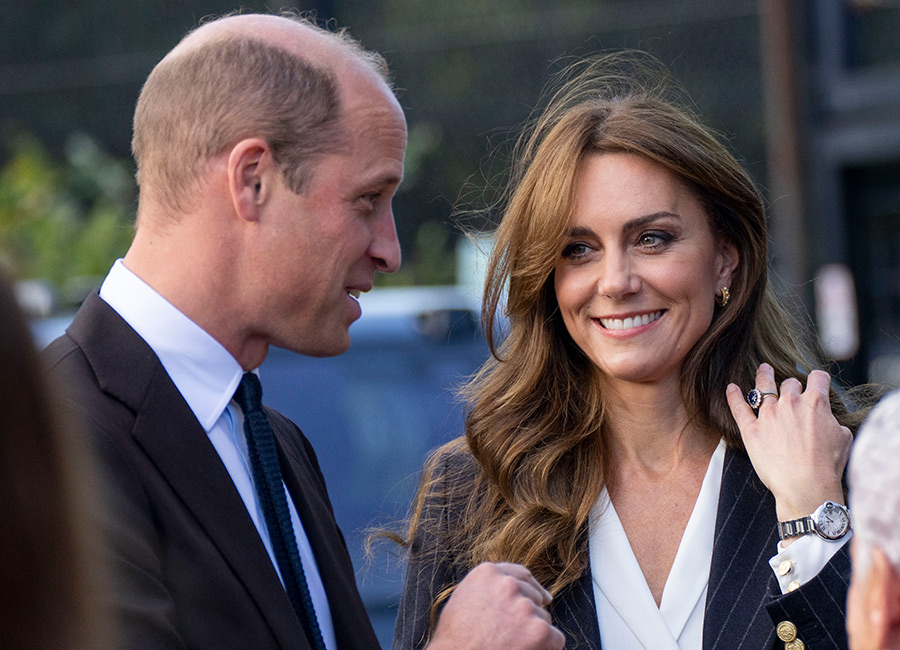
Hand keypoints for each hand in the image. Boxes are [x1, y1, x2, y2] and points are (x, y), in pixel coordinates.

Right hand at [425, 562, 565, 649]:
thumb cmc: (456, 638)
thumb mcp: (464, 599)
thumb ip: (489, 587)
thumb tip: (514, 587)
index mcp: (488, 573)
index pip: (521, 574)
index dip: (532, 588)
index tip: (544, 598)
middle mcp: (508, 585)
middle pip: (534, 597)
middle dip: (529, 615)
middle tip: (511, 635)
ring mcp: (525, 607)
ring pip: (542, 619)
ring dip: (533, 632)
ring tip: (509, 646)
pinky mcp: (540, 630)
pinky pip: (555, 638)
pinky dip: (546, 648)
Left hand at [726, 364, 851, 534]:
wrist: (807, 485)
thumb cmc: (828, 466)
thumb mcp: (843, 438)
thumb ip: (833, 421)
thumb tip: (828, 420)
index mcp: (816, 403)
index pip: (818, 378)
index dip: (819, 379)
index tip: (817, 381)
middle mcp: (791, 403)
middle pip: (790, 384)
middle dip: (793, 386)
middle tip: (792, 390)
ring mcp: (768, 415)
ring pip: (764, 387)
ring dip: (764, 377)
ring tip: (763, 370)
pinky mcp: (751, 429)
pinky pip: (739, 408)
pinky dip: (733, 396)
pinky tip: (731, 388)